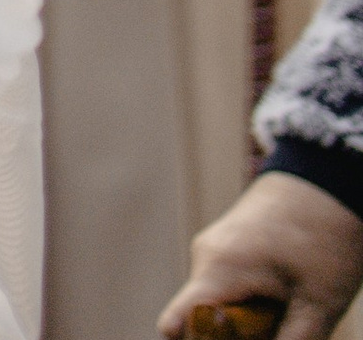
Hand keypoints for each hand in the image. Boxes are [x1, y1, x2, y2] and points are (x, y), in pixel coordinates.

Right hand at [163, 168, 362, 339]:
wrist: (326, 180)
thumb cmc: (325, 240)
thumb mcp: (318, 306)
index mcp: (218, 270)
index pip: (177, 324)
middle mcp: (205, 257)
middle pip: (202, 319)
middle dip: (235, 338)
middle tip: (279, 332)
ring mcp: (214, 248)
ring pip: (217, 304)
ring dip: (246, 322)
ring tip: (290, 312)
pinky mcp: (227, 245)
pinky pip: (226, 287)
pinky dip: (250, 304)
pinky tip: (285, 298)